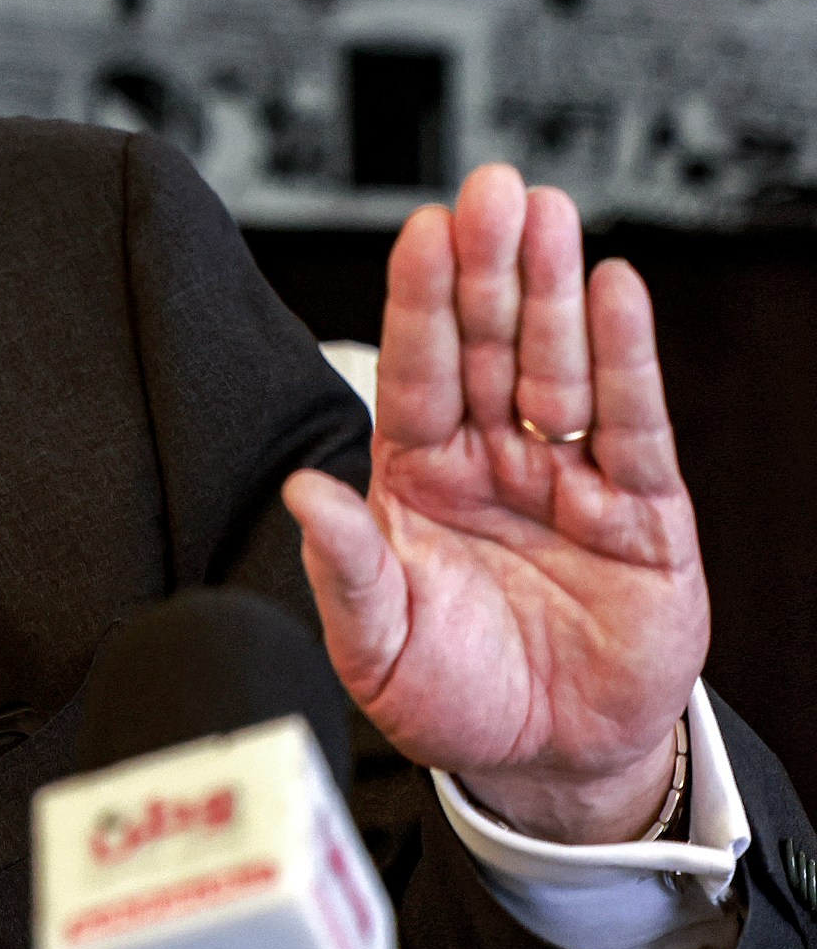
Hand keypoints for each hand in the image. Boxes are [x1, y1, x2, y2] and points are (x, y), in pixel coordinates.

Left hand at [283, 165, 707, 843]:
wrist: (545, 760)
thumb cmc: (450, 694)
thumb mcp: (375, 645)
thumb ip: (346, 569)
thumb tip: (305, 493)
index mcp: (418, 477)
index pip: (416, 372)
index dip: (419, 302)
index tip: (419, 231)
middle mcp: (492, 460)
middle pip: (489, 347)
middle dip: (488, 267)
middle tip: (487, 188)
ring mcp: (568, 478)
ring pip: (559, 367)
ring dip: (554, 289)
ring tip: (546, 211)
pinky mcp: (642, 513)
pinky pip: (632, 425)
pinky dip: (627, 359)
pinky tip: (616, 292)